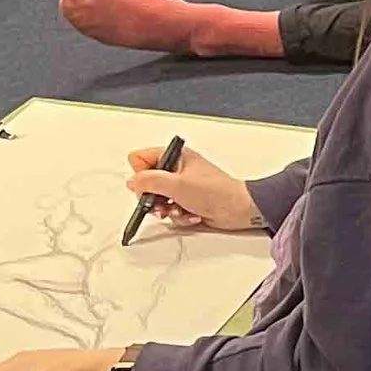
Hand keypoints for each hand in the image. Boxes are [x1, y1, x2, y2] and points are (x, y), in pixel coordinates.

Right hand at [124, 144, 262, 235]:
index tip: (150, 185)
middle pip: (146, 182)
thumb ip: (149, 181)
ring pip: (157, 199)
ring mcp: (182, 186)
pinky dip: (178, 215)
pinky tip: (191, 214)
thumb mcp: (177, 184)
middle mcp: (177, 169)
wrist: (237, 210)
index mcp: (175, 155)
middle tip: (163, 202)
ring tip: (179, 209)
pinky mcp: (186, 201)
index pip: (140, 158)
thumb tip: (132, 182)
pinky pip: (170, 210)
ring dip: (167, 209)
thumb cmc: (217, 191)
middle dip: (153, 197)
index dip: (141, 174)